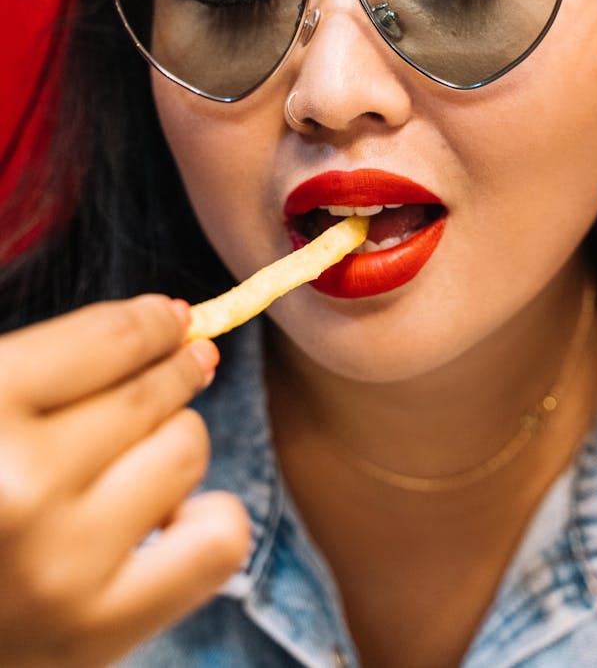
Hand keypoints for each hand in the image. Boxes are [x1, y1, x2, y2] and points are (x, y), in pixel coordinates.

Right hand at [0, 295, 250, 667]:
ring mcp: (61, 565)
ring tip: (132, 461)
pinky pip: (217, 543)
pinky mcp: (94, 634)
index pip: (112, 339)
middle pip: (152, 393)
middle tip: (179, 363)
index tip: (168, 320)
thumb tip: (170, 321)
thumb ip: (52, 360)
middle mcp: (22, 486)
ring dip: (172, 444)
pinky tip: (164, 519)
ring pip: (185, 450)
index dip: (152, 323)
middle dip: (173, 371)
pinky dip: (207, 520)